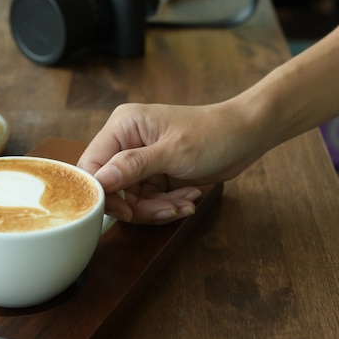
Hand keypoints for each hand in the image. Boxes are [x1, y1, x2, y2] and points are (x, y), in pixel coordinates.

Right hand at [78, 102, 264, 223]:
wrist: (246, 135)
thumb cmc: (212, 133)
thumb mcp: (173, 151)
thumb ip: (133, 165)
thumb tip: (101, 180)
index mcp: (123, 126)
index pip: (93, 165)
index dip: (104, 192)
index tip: (125, 211)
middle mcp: (127, 142)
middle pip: (113, 188)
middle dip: (139, 206)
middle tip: (165, 210)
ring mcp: (140, 160)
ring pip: (132, 199)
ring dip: (158, 208)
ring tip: (185, 202)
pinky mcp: (154, 174)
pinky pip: (149, 200)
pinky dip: (168, 205)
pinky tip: (189, 197)